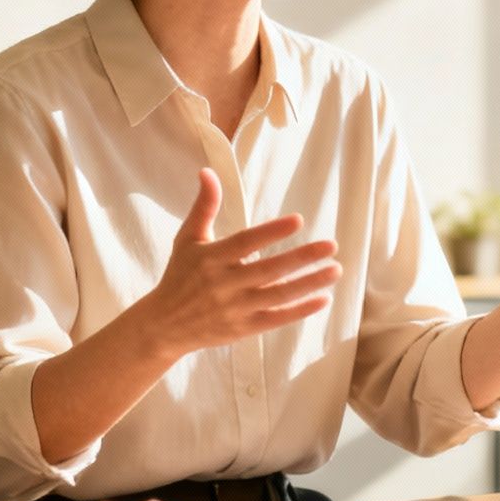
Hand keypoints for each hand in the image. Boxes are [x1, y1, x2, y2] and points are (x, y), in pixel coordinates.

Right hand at [133, 169, 341, 359]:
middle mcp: (224, 284)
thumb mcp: (188, 238)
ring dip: (309, 283)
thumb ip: (204, 206)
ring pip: (278, 296)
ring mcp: (234, 308)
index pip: (245, 242)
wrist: (164, 325)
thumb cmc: (179, 275)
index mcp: (211, 258)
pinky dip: (300, 311)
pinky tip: (323, 299)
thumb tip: (208, 171)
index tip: (299, 220)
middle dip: (302, 258)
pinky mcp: (242, 329)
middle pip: (269, 270)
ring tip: (335, 270)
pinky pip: (276, 319)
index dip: (272, 232)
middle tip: (332, 246)